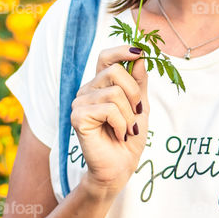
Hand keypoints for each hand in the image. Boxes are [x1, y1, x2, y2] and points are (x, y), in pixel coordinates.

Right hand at [71, 45, 149, 198]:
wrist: (120, 167)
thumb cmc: (129, 137)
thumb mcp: (140, 106)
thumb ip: (139, 82)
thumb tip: (140, 56)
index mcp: (100, 85)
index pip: (106, 57)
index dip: (122, 50)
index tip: (141, 51)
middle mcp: (87, 90)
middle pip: (115, 71)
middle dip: (134, 94)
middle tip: (136, 114)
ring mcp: (79, 102)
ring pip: (114, 92)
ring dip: (129, 115)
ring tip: (126, 130)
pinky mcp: (77, 116)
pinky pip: (108, 109)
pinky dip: (121, 124)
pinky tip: (118, 135)